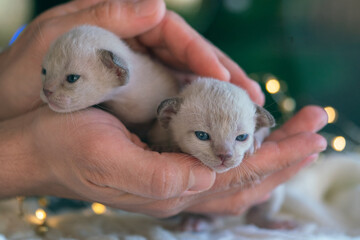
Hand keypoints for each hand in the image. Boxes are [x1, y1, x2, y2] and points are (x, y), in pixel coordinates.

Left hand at [0, 0, 262, 119]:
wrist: (9, 110)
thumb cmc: (28, 72)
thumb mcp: (63, 33)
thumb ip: (109, 14)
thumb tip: (158, 3)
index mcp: (125, 21)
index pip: (176, 34)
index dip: (204, 55)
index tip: (225, 77)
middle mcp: (138, 43)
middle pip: (190, 56)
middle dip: (223, 77)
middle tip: (253, 99)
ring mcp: (140, 68)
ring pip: (186, 78)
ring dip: (215, 94)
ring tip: (243, 111)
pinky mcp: (137, 92)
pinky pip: (173, 96)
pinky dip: (194, 107)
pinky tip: (211, 120)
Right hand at [0, 105, 325, 216]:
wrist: (42, 148)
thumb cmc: (69, 148)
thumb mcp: (110, 161)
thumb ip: (163, 178)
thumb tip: (210, 174)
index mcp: (171, 188)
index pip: (239, 177)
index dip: (277, 157)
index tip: (308, 135)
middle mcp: (180, 186)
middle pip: (247, 176)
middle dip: (286, 153)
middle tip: (317, 129)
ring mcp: (176, 176)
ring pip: (238, 172)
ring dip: (272, 152)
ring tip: (299, 135)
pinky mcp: (167, 161)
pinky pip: (218, 162)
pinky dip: (245, 151)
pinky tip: (255, 139)